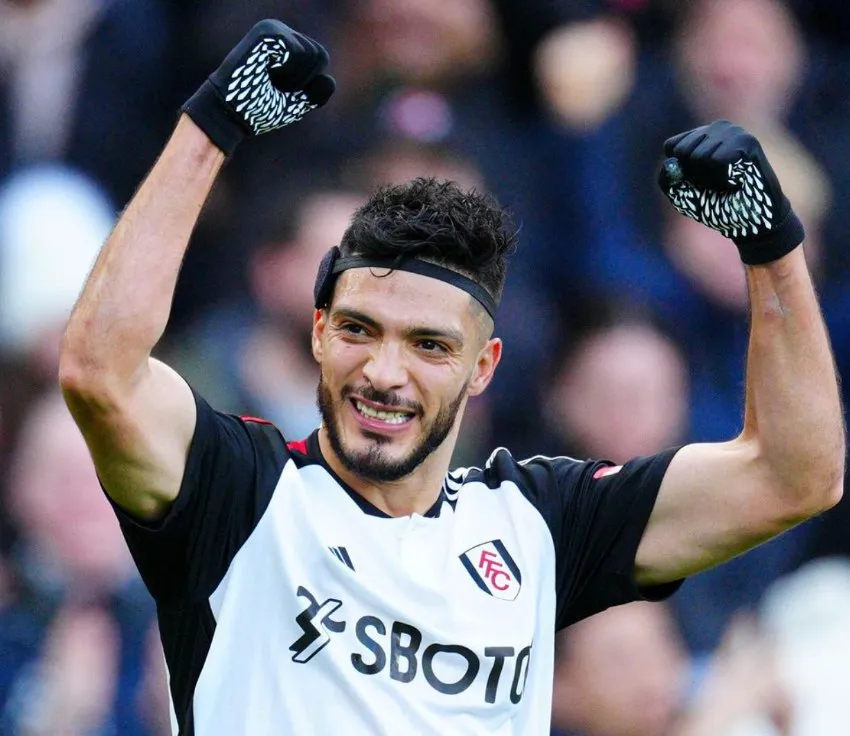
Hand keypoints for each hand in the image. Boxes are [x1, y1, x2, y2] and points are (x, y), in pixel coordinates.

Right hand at [182, 19, 335, 155]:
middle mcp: (282, 32)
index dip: (308, 83)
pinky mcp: (267, 32)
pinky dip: (287, 71)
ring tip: (268, 79)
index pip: (321, 59)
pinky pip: (297, 53)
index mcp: (289, 46)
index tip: (282, 90)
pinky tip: (266, 70)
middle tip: (274, 85)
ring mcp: (274, 29)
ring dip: (294, 78)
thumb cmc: (259, 109)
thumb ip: (316, 95)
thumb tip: (329, 79)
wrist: (232, 113)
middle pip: (321, 56)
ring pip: (312, 55)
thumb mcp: (295, 105)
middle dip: (303, 81)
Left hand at [658, 120, 803, 264]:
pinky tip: (737, 179)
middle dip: (694, 174)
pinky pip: (717, 160)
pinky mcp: (747, 141)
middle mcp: (717, 128)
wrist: (748, 221)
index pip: (671, 146)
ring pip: (699, 156)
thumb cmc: (715, 204)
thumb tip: (669, 162)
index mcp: (701, 136)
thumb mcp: (682, 194)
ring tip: (728, 181)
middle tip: (715, 182)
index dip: (679, 170)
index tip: (697, 179)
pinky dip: (723, 177)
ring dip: (710, 178)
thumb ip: (666, 179)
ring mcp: (734, 132)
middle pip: (683, 150)